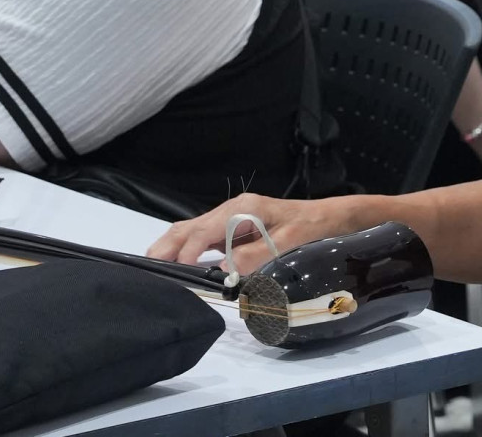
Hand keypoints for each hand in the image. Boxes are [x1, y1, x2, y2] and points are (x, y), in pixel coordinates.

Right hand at [146, 192, 366, 273]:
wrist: (335, 218)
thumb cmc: (316, 226)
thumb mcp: (293, 239)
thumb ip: (259, 253)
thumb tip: (224, 268)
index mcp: (243, 209)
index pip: (203, 231)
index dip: (185, 252)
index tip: (172, 273)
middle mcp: (232, 211)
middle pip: (188, 228)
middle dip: (165, 248)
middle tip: (146, 273)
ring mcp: (232, 220)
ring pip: (191, 232)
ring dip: (170, 249)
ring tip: (152, 272)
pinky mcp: (235, 231)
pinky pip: (203, 239)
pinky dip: (185, 251)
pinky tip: (177, 267)